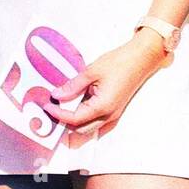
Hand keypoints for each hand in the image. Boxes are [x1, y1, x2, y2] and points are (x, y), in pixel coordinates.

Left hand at [43, 31, 165, 144]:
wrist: (141, 60)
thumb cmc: (119, 63)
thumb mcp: (91, 72)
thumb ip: (73, 86)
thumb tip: (56, 95)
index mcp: (103, 107)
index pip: (75, 119)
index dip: (58, 114)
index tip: (47, 106)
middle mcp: (109, 115)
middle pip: (81, 129)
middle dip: (64, 122)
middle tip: (51, 109)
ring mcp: (114, 114)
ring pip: (90, 127)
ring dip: (74, 122)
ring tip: (60, 108)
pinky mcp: (115, 110)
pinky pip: (97, 122)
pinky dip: (84, 118)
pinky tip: (75, 107)